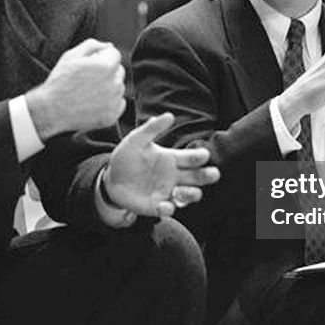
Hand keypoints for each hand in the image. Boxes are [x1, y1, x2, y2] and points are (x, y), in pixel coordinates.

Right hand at [26, 39, 124, 139]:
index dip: (101, 56)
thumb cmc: (59, 83)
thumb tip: (108, 46)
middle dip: (106, 71)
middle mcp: (114, 84)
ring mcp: (114, 102)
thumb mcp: (71, 56)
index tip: (91, 64)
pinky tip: (93, 102)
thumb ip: (92, 45)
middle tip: (88, 78)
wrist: (51, 110)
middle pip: (118, 70)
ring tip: (88, 91)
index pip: (115, 54)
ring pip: (118, 87)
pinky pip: (118, 104)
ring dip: (109, 87)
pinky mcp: (112, 116)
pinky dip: (109, 102)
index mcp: (106, 67)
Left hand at [104, 113, 219, 217]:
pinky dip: (168, 208)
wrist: (111, 179)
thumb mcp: (136, 140)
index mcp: (172, 158)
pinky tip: (163, 205)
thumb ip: (152, 128)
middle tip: (213, 174)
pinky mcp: (158, 206)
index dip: (200, 156)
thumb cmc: (127, 157)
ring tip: (180, 191)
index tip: (204, 154)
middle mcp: (175, 176)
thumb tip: (169, 115)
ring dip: (191, 194)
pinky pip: (169, 209)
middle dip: (208, 175)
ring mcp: (168, 191)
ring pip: (191, 195)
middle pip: (199, 177)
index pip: (192, 157)